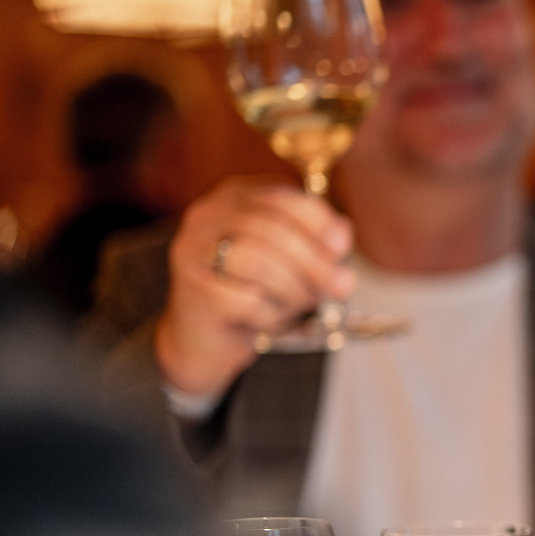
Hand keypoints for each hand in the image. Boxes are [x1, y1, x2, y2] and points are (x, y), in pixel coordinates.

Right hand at [155, 179, 354, 397]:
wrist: (205, 338)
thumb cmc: (253, 293)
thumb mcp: (288, 262)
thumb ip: (314, 243)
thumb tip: (341, 236)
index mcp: (235, 198)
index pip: (281, 197)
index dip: (317, 221)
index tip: (342, 248)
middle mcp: (208, 216)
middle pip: (272, 229)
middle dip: (314, 261)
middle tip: (342, 287)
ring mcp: (193, 251)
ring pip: (257, 261)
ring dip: (294, 289)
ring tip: (304, 305)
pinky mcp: (192, 290)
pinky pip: (245, 300)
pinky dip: (272, 314)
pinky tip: (274, 322)